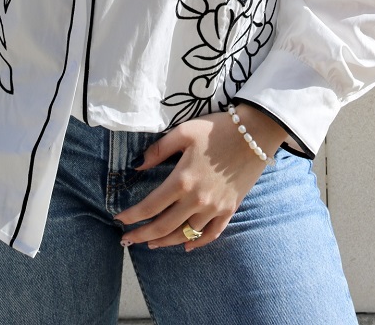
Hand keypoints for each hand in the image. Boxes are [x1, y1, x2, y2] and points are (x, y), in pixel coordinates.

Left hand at [114, 105, 285, 250]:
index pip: (150, 206)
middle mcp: (196, 200)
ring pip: (184, 235)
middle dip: (141, 235)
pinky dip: (197, 244)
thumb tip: (137, 166)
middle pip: (163, 227)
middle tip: (126, 240)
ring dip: (164, 242)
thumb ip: (159, 150)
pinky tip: (186, 246)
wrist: (255, 133)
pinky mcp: (229, 210)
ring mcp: (214, 208)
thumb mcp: (184, 132)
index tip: (119, 220)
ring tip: (150, 243)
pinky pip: (211, 234)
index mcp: (182, 180)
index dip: (132, 217)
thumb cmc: (217, 129)